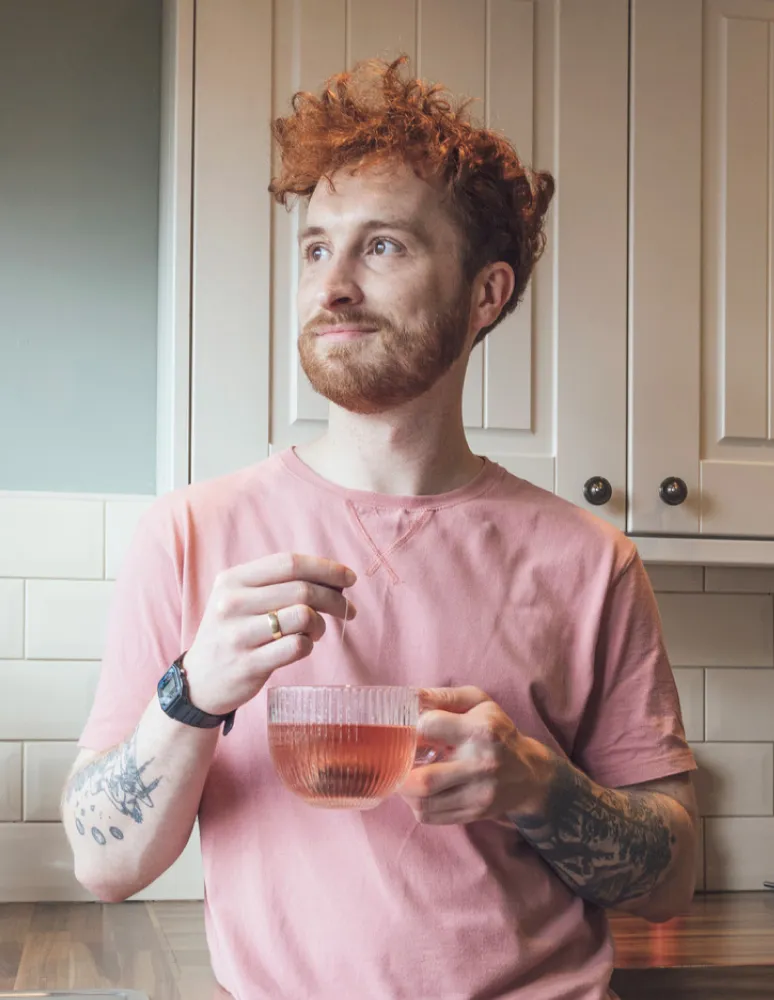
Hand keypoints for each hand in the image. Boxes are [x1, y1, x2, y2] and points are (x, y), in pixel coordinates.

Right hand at [182, 553, 355, 714]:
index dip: (325, 567)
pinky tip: (303, 646)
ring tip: (318, 631)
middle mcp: (231, 603)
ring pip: (302, 616)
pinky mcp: (247, 664)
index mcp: (232, 579)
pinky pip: (296, 647)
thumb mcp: (242, 599)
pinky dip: (309, 645)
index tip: (349, 578)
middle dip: (334, 598)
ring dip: (321, 624)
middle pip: (301, 589)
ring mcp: (238, 634)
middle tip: (347, 609)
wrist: (199, 681)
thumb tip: (336, 579)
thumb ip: (280, 585)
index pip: (289, 562)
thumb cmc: (234, 633)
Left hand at [400, 687, 547, 825]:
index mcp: (479, 730)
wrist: (528, 773)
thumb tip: (409, 697)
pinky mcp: (474, 813)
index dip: (411, 727)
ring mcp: (478, 794)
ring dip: (404, 790)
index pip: (429, 727)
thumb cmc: (497, 731)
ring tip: (406, 775)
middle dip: (399, 771)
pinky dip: (416, 805)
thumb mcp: (478, 702)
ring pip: (423, 803)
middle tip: (395, 760)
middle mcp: (480, 765)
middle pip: (424, 780)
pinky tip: (419, 792)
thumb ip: (443, 696)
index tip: (409, 729)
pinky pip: (430, 816)